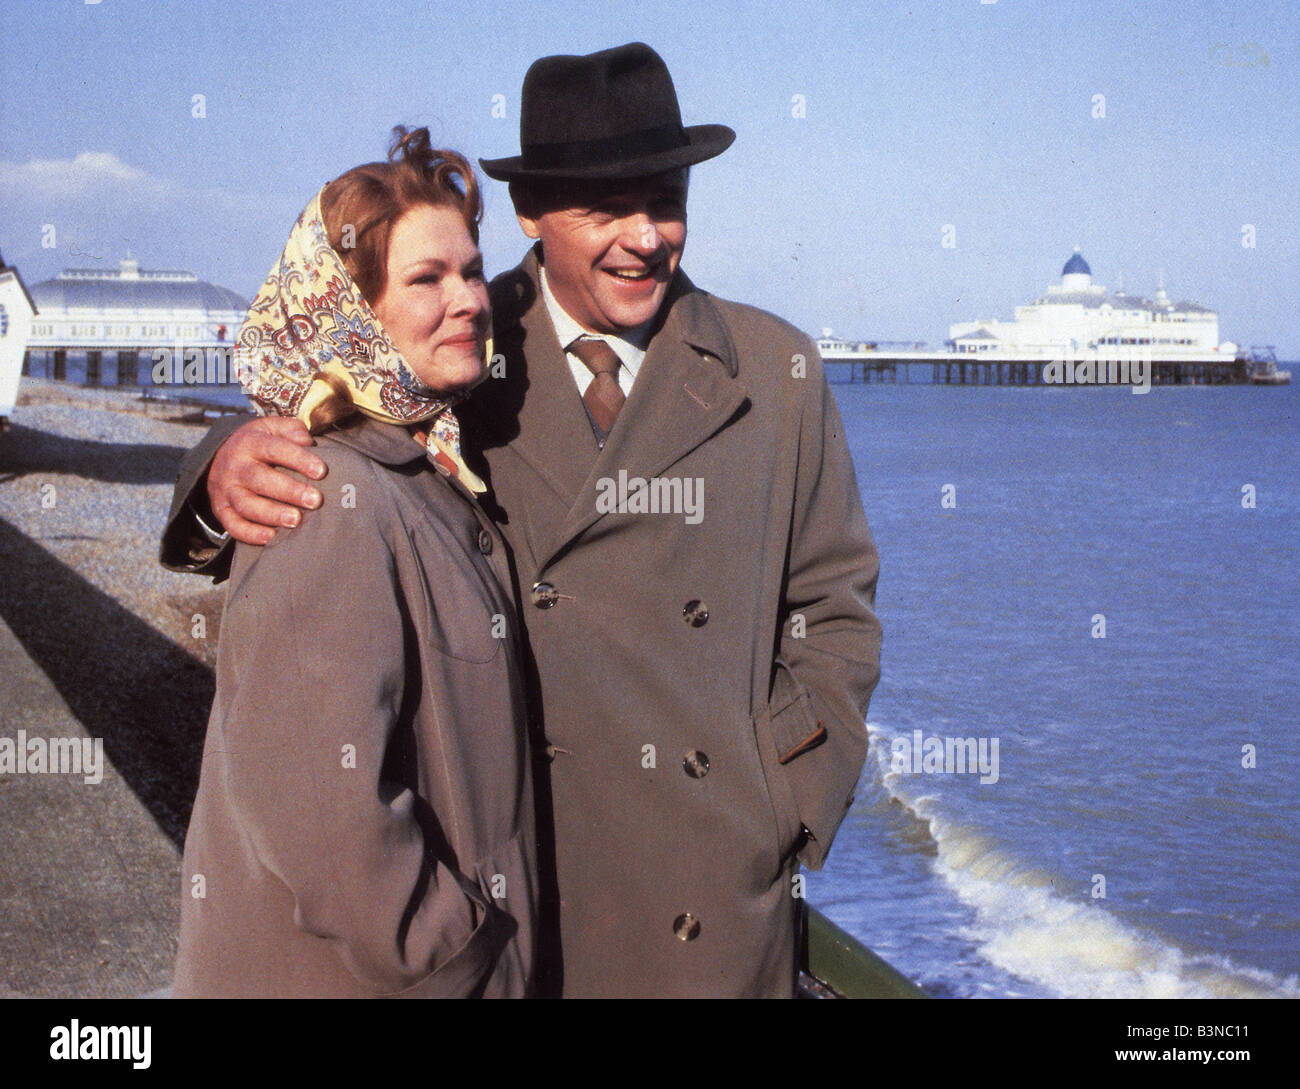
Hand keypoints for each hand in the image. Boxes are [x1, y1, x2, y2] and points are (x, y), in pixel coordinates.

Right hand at [206, 417, 326, 544]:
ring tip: (295, 520)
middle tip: (314, 500)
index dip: (298, 459)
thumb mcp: (271, 427)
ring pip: (246, 504)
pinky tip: (271, 537)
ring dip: (271, 514)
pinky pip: (232, 524)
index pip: (274, 448)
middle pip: (260, 479)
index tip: (320, 471)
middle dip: (288, 491)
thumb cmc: (258, 444)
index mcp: (249, 442)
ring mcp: (226, 490)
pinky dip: (250, 533)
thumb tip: (306, 440)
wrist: (218, 457)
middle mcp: (235, 466)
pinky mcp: (221, 509)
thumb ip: (291, 429)